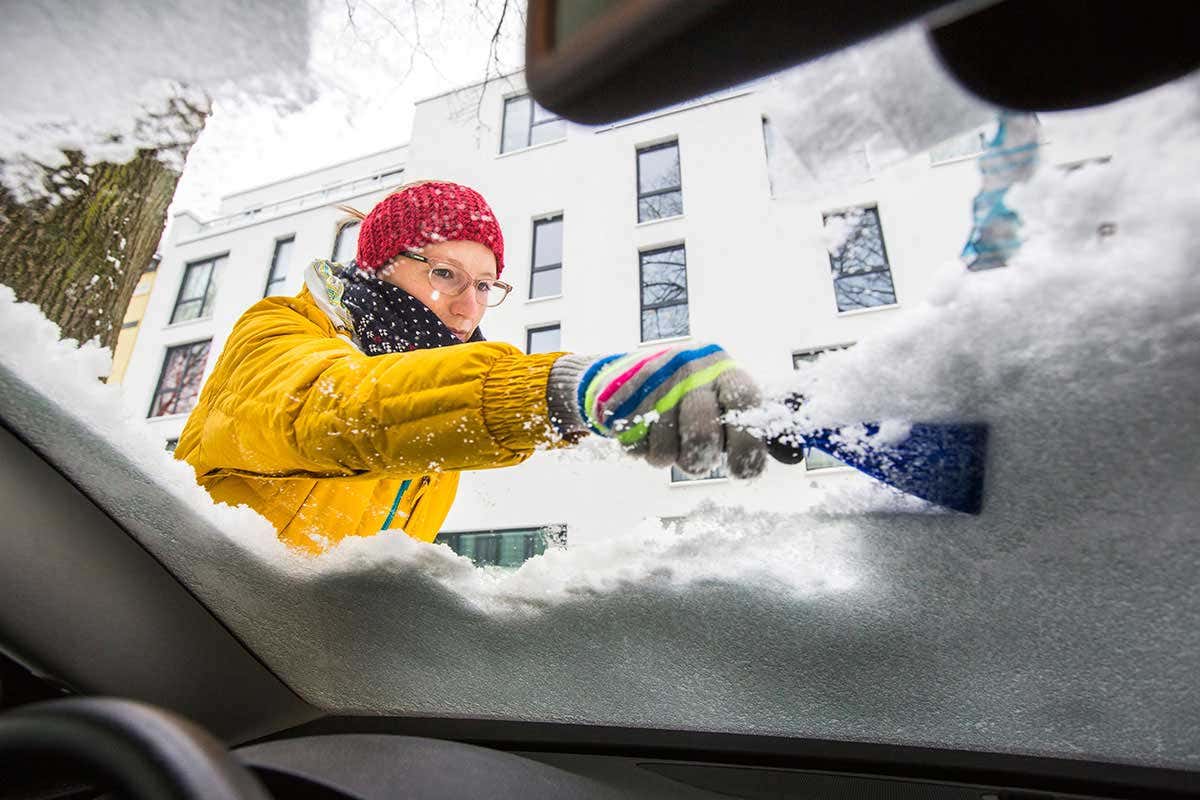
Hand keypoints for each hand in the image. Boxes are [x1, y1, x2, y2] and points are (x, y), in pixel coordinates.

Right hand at [548, 345, 766, 478]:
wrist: (623, 373)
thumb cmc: (690, 391)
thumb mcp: (722, 393)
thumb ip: (750, 422)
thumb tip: (792, 454)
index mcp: (722, 368)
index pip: (745, 402)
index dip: (748, 443)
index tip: (744, 472)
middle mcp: (690, 369)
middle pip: (701, 434)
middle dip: (700, 461)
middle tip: (698, 461)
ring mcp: (653, 384)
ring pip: (666, 450)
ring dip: (668, 458)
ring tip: (669, 440)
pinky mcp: (622, 400)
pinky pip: (637, 449)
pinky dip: (642, 451)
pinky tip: (646, 431)